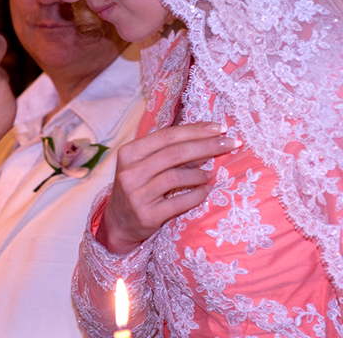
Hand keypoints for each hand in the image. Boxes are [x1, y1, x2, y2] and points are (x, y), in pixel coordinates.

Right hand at [97, 122, 239, 253]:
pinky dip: (196, 195)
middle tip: (230, 143)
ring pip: (175, 177)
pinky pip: (178, 202)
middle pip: (174, 153)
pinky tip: (205, 191)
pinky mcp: (147, 215)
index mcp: (129, 152)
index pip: (167, 136)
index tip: (220, 127)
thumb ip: (170, 152)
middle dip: (206, 146)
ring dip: (199, 174)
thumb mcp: (146, 164)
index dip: (195, 131)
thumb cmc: (138, 186)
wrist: (119, 221)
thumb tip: (207, 140)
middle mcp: (130, 172)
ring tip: (210, 174)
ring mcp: (137, 194)